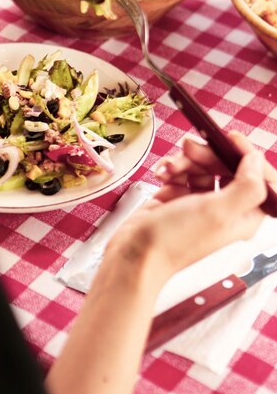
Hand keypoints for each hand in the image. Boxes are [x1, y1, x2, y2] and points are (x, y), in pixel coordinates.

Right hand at [107, 132, 270, 285]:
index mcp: (243, 215)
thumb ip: (247, 186)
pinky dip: (171, 168)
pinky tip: (162, 174)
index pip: (259, 177)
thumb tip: (256, 161)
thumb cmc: (175, 241)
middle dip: (208, 154)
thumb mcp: (218, 212)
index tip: (229, 140)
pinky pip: (180, 172)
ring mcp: (199, 202)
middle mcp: (224, 208)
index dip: (246, 156)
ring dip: (184, 160)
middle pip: (227, 166)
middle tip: (190, 148)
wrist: (135, 253)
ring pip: (201, 166)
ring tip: (170, 168)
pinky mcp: (176, 198)